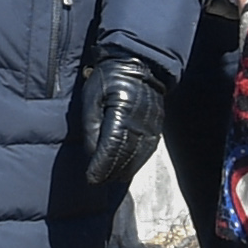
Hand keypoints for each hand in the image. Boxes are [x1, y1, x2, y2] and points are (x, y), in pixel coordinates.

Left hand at [78, 54, 169, 188]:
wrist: (138, 65)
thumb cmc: (108, 80)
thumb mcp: (91, 99)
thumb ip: (92, 129)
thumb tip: (94, 155)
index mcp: (122, 113)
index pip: (112, 147)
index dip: (101, 166)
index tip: (91, 179)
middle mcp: (141, 123)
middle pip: (126, 156)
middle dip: (111, 172)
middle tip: (97, 182)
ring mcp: (152, 127)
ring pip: (138, 158)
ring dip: (123, 170)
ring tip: (108, 179)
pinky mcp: (156, 129)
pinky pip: (146, 151)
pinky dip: (134, 163)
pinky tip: (124, 168)